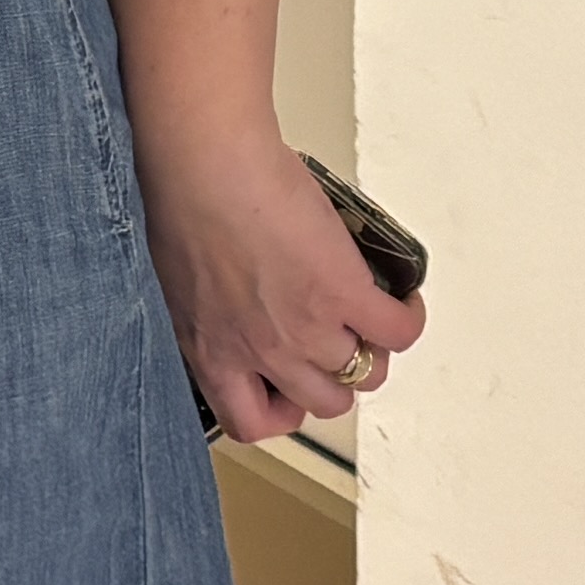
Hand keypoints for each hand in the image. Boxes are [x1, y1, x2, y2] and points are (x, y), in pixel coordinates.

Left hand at [139, 121, 420, 446]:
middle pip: (322, 402)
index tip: (287, 387)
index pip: (251, 422)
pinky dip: (406, 321)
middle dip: (335, 379)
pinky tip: (402, 301)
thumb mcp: (181, 279)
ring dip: (373, 349)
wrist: (203, 163)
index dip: (280, 410)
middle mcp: (262, 353)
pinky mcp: (344, 293)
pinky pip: (397, 331)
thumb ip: (209, 309)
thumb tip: (232, 301)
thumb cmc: (178, 201)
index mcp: (213, 352)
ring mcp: (307, 328)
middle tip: (337, 344)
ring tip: (372, 320)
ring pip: (364, 372)